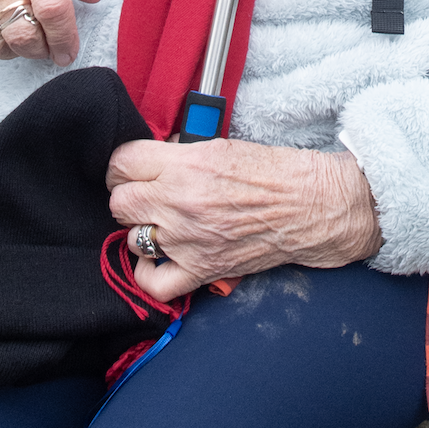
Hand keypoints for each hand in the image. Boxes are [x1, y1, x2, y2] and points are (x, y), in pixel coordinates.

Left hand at [105, 138, 382, 301]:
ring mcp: (188, 239)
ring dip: (143, 230)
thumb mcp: (220, 145)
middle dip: (130, 196)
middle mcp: (180, 202)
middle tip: (146, 194)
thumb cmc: (273, 172)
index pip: (121, 162)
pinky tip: (158, 258)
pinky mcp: (200, 270)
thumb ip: (179, 153)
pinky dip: (149, 272)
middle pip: (119, 202)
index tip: (132, 169)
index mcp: (186, 164)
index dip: (124, 165)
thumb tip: (151, 160)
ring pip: (132, 238)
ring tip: (162, 222)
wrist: (309, 205)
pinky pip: (152, 282)